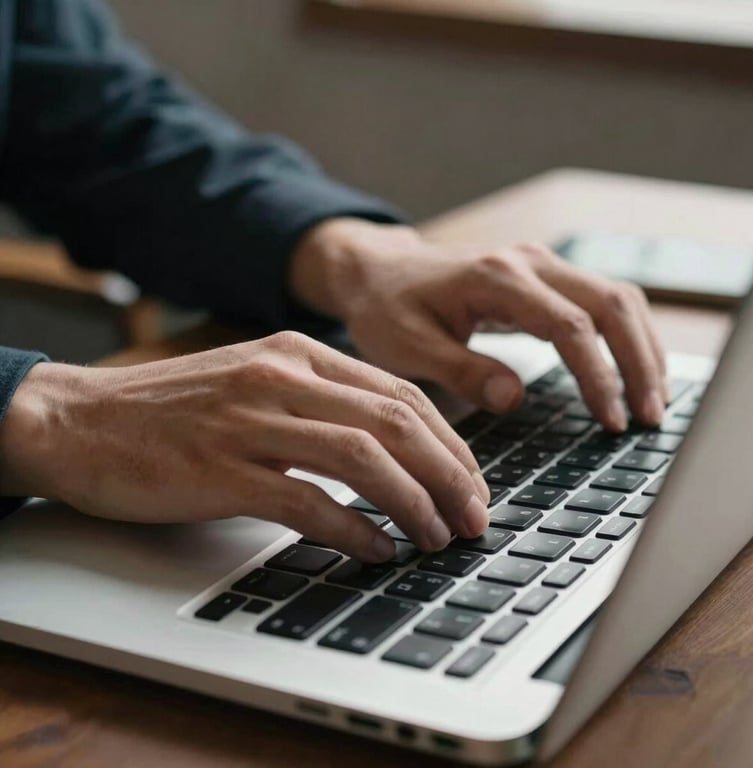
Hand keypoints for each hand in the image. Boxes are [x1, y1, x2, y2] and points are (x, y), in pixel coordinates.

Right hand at [0, 333, 489, 560]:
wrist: (81, 420)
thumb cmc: (173, 409)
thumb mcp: (256, 381)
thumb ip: (320, 401)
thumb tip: (393, 448)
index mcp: (298, 352)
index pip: (400, 393)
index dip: (450, 442)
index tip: (471, 482)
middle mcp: (282, 377)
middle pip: (396, 422)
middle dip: (449, 474)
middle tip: (473, 517)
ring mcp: (251, 421)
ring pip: (363, 458)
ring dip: (413, 503)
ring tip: (436, 538)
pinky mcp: (222, 469)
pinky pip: (308, 501)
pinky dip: (353, 529)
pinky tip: (376, 550)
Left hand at [291, 219, 667, 431]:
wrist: (377, 271)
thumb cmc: (386, 308)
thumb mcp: (408, 347)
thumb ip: (461, 371)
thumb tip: (515, 398)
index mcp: (495, 279)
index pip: (570, 326)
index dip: (599, 376)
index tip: (612, 421)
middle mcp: (527, 263)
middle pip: (612, 304)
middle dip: (639, 362)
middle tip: (650, 418)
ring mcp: (539, 264)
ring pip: (616, 298)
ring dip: (642, 348)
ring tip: (653, 401)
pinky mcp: (542, 276)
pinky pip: (600, 300)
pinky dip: (625, 335)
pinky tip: (632, 372)